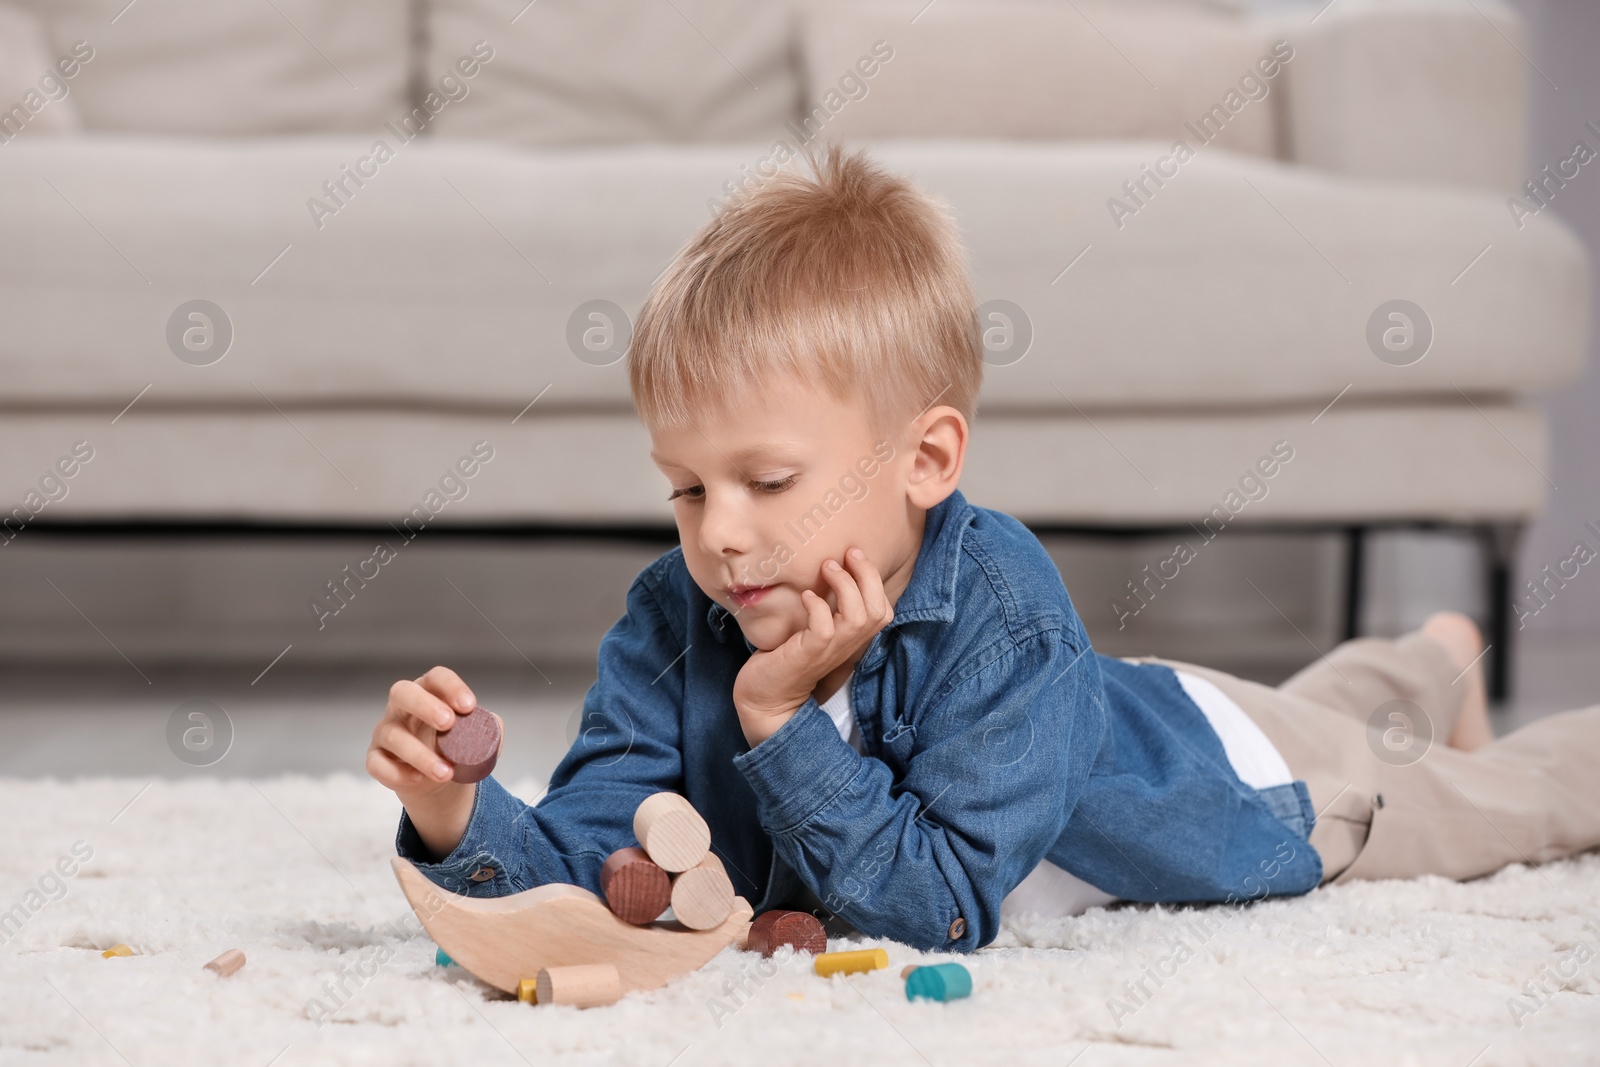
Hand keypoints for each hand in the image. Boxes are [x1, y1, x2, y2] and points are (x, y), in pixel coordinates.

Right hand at [368, 665, 497, 802]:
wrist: (437, 780)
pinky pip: (377, 764)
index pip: (436, 678)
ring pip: (392, 735)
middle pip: (403, 693)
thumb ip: (487, 728)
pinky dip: (398, 773)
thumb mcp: (473, 735)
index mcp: (428, 692)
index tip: (469, 706)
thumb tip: (492, 728)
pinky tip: (418, 779)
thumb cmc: (453, 746)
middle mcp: (402, 708)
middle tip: (448, 723)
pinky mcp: (375, 758)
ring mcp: (385, 732)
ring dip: (420, 754)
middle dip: (425, 706)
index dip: (451, 687)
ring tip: (446, 772)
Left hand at [732, 547, 893, 746]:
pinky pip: (824, 629)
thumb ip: (825, 610)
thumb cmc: (787, 658)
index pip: (883, 610)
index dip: (875, 580)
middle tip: (848, 553)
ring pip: (858, 618)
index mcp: (851, 638)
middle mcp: (846, 645)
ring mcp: (829, 651)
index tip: (855, 556)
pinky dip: (817, 607)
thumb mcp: (813, 630)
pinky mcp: (807, 655)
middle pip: (879, 610)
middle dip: (868, 576)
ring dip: (845, 586)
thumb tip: (825, 570)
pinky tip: (804, 596)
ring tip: (827, 567)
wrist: (766, 697)